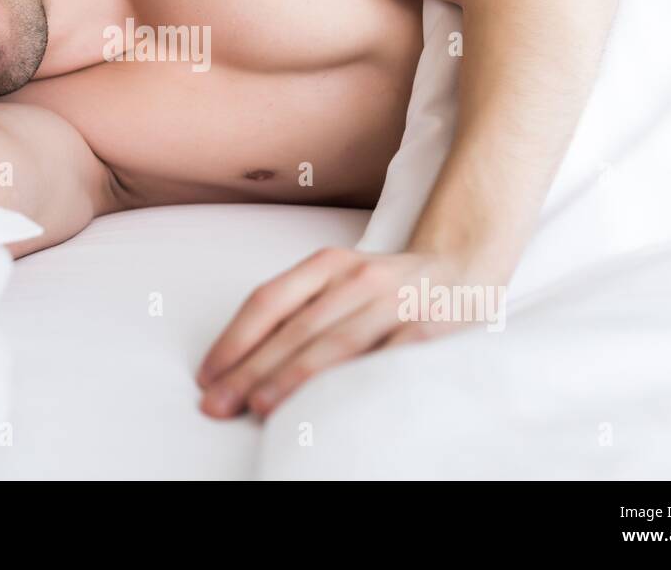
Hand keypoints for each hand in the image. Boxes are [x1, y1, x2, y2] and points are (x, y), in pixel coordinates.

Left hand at [196, 246, 508, 418]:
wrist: (464, 264)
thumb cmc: (386, 285)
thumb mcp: (340, 280)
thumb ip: (301, 309)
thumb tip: (242, 361)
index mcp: (328, 264)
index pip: (269, 300)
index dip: (234, 340)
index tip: (207, 375)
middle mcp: (357, 278)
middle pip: (294, 327)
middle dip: (250, 369)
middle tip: (217, 403)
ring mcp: (393, 303)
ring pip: (334, 344)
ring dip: (293, 377)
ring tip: (260, 406)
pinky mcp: (426, 330)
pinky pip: (384, 360)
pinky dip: (354, 382)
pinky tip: (330, 405)